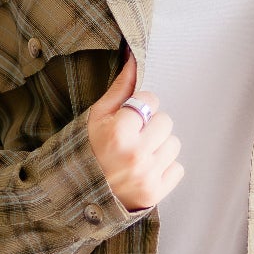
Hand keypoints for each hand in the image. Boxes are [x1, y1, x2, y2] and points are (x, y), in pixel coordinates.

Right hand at [86, 49, 184, 212]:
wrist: (75, 196)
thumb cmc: (85, 150)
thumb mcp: (95, 117)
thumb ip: (120, 89)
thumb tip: (134, 58)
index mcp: (118, 133)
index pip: (151, 100)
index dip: (139, 107)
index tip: (127, 119)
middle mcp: (135, 155)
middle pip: (166, 121)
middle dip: (151, 126)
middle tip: (133, 138)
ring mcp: (146, 176)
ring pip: (174, 144)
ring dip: (159, 147)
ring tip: (137, 155)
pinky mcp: (155, 193)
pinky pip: (178, 168)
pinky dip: (164, 168)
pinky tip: (144, 170)